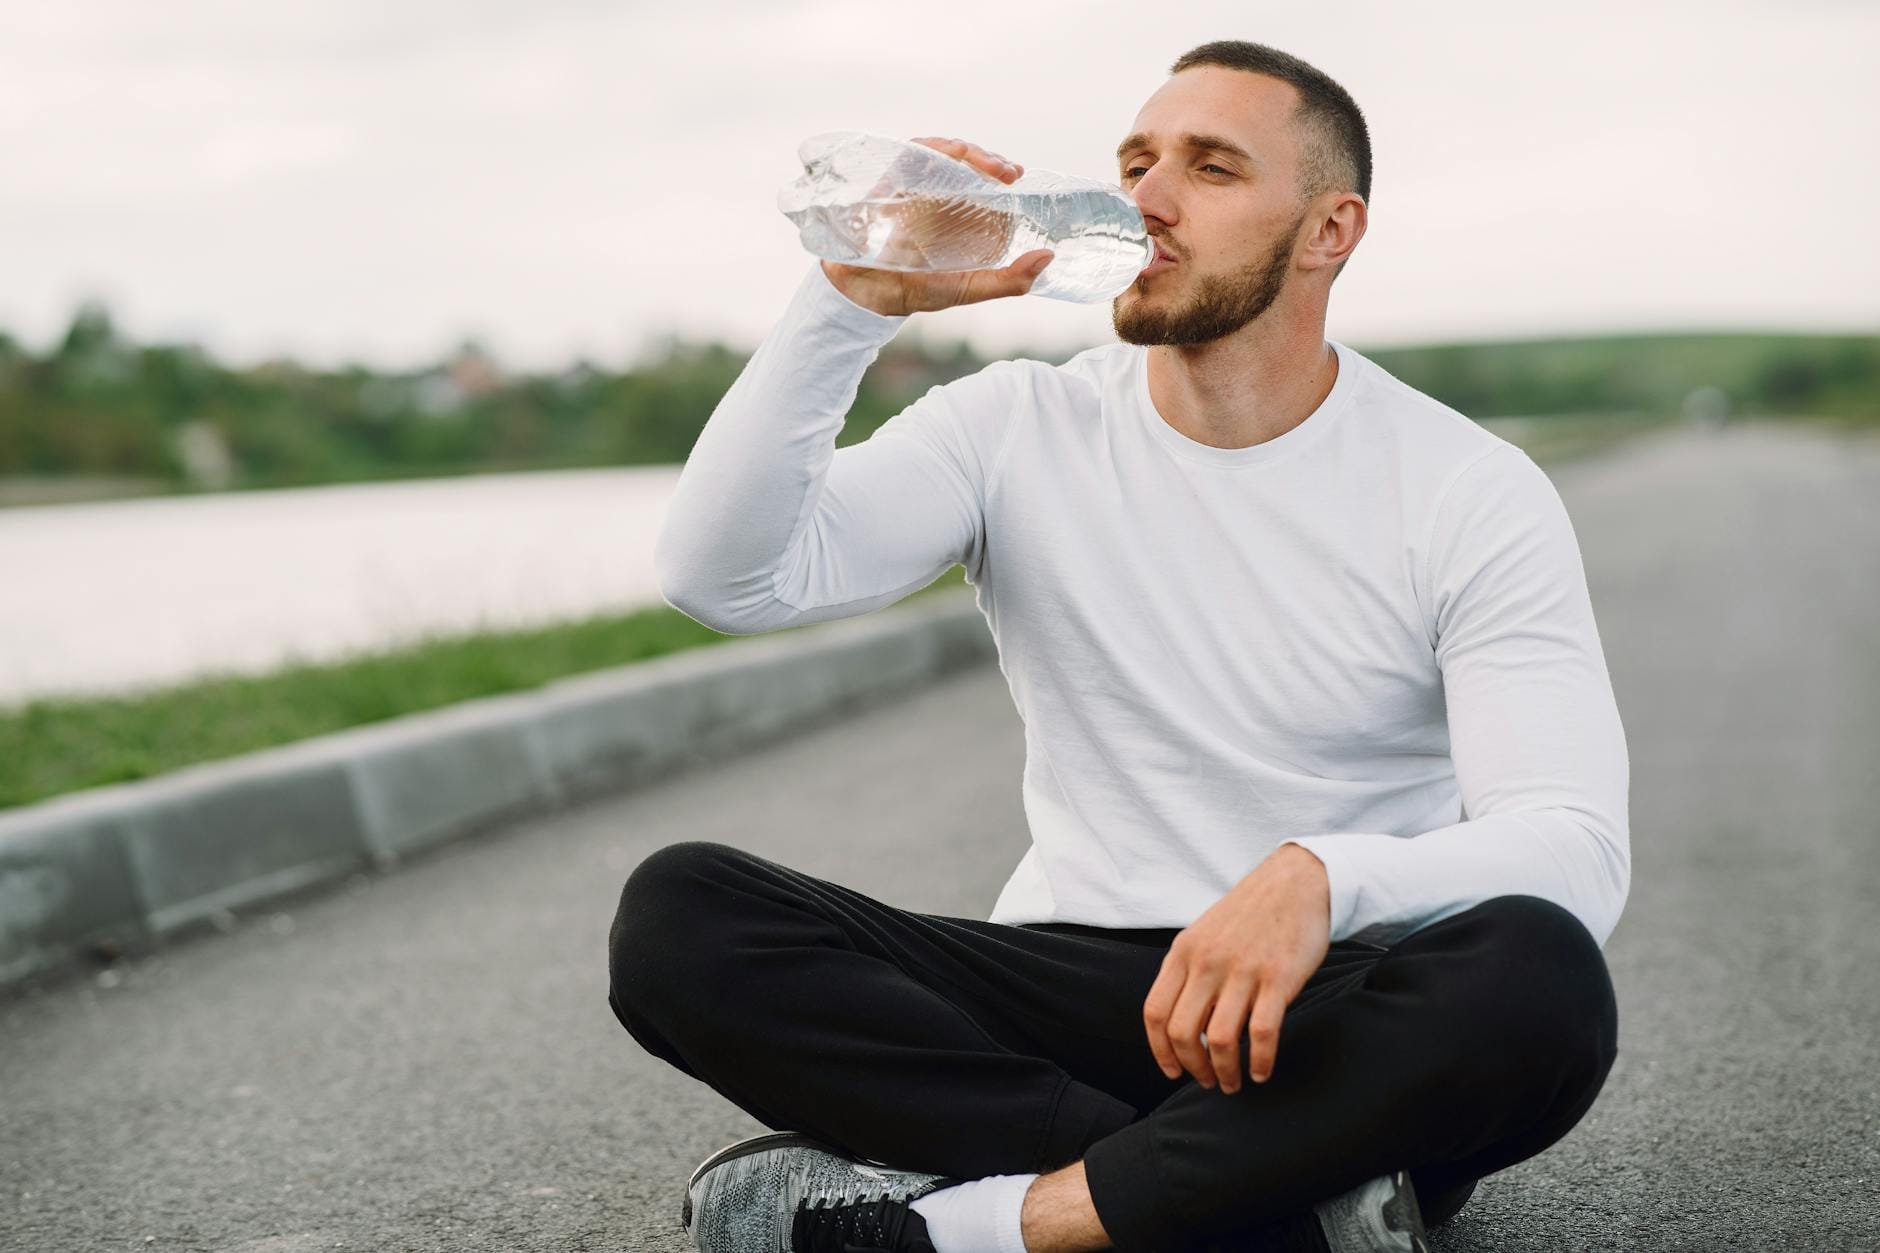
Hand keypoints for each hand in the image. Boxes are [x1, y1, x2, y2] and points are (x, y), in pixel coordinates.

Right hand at [821, 136, 1053, 316]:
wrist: (866, 298)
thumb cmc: (917, 291)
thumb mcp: (970, 288)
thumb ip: (1010, 281)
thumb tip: (1049, 257)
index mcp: (953, 209)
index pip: (978, 175)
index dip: (997, 168)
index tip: (1016, 174)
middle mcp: (932, 191)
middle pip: (961, 158)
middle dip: (985, 157)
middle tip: (1007, 171)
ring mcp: (907, 183)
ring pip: (936, 150)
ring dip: (961, 150)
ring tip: (981, 162)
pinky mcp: (884, 181)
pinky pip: (906, 155)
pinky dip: (927, 151)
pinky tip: (946, 156)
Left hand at [1142, 844, 1331, 1092]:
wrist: (1294, 882)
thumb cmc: (1249, 914)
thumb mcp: (1204, 935)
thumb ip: (1189, 972)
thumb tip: (1180, 1023)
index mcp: (1183, 952)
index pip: (1155, 1012)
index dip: (1160, 1050)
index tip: (1172, 1070)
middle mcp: (1207, 962)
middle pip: (1182, 1032)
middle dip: (1192, 1067)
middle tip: (1208, 1081)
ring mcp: (1242, 970)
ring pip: (1219, 1039)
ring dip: (1224, 1072)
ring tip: (1233, 1083)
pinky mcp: (1278, 978)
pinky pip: (1261, 1033)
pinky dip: (1259, 1061)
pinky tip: (1261, 1072)